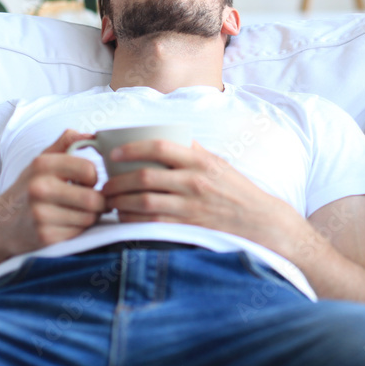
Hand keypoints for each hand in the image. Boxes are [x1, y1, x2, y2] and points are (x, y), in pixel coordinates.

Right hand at [0, 130, 102, 255]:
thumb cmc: (29, 188)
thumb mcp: (42, 160)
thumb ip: (67, 142)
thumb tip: (93, 135)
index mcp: (42, 165)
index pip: (89, 170)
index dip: (93, 178)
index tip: (86, 182)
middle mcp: (39, 188)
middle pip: (94, 199)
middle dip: (98, 202)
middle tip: (90, 201)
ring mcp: (40, 214)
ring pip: (89, 218)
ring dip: (89, 217)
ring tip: (76, 212)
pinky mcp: (44, 237)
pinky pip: (79, 233)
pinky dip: (77, 230)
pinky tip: (64, 224)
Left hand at [101, 140, 305, 252]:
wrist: (260, 223)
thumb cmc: (237, 191)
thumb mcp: (218, 164)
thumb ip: (193, 152)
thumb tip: (166, 137)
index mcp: (200, 161)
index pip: (160, 146)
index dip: (132, 148)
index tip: (114, 153)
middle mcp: (193, 182)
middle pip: (144, 177)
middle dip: (117, 181)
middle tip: (104, 184)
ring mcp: (190, 207)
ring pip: (143, 201)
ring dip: (120, 201)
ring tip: (109, 201)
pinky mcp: (187, 228)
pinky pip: (151, 224)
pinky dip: (132, 220)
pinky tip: (124, 218)